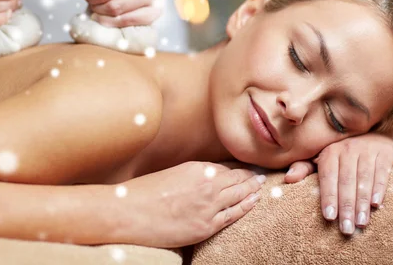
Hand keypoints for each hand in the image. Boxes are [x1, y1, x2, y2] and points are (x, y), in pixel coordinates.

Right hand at [119, 161, 265, 247]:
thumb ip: (191, 175)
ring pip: (240, 194)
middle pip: (238, 178)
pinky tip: (255, 201)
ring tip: (262, 184)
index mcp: (197, 168)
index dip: (240, 166)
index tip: (248, 166)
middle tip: (263, 173)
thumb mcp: (171, 174)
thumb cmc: (143, 193)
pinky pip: (233, 215)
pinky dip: (247, 206)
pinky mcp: (206, 226)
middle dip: (252, 175)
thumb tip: (204, 177)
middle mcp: (207, 184)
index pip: (226, 166)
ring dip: (253, 188)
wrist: (129, 213)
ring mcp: (209, 206)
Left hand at [284, 134, 392, 234]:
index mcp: (329, 152)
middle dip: (346, 206)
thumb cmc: (342, 153)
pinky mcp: (384, 152)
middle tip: (346, 229)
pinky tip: (376, 204)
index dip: (328, 197)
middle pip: (346, 181)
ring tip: (360, 223)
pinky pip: (382, 172)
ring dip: (362, 203)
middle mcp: (347, 149)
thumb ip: (305, 168)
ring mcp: (366, 149)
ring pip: (364, 179)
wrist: (372, 134)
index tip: (329, 217)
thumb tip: (288, 179)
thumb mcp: (322, 157)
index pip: (327, 177)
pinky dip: (379, 188)